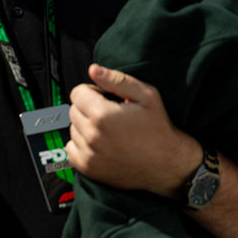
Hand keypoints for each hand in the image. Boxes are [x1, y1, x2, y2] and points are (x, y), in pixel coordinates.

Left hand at [65, 63, 200, 197]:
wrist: (166, 163)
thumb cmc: (158, 129)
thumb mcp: (146, 96)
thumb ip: (117, 80)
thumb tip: (94, 70)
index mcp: (103, 115)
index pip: (77, 93)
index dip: (92, 92)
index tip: (105, 98)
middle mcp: (92, 135)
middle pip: (73, 110)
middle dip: (88, 108)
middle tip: (110, 115)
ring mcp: (89, 153)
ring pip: (72, 129)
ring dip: (85, 126)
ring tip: (108, 130)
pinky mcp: (88, 168)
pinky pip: (70, 148)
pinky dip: (81, 144)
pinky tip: (100, 143)